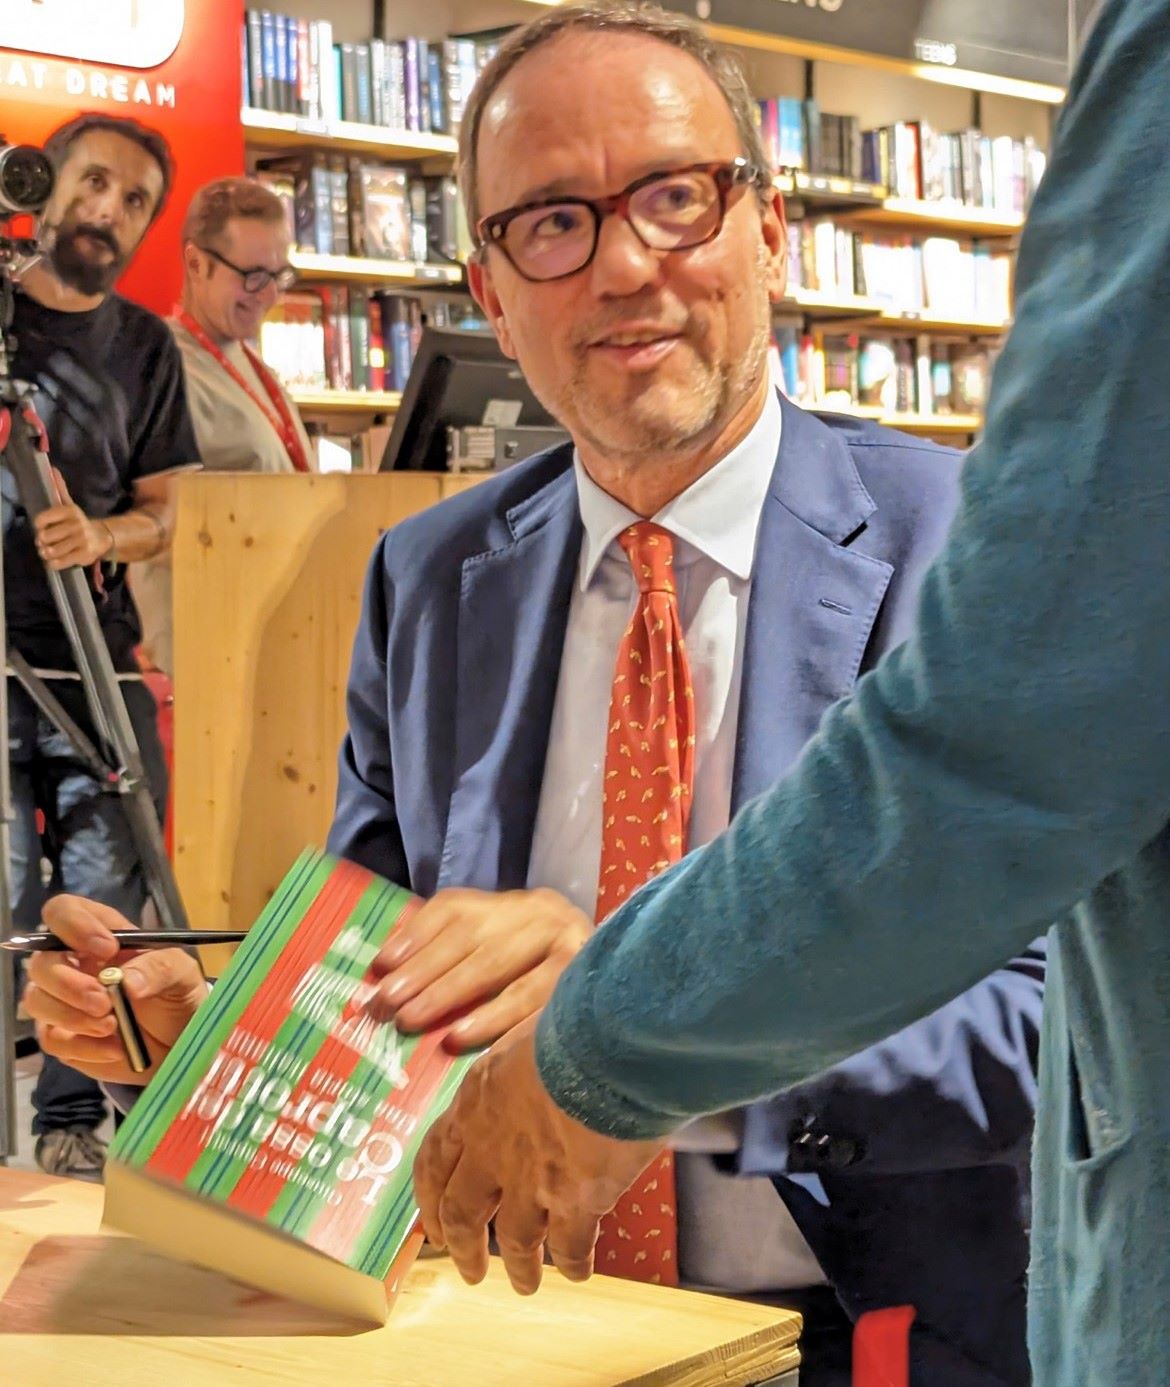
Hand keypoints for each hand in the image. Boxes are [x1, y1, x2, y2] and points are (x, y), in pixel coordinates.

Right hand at [21, 895, 209, 1085]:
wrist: (178, 1041)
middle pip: (41, 962)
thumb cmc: (176, 995)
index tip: (106, 949)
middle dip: (69, 984)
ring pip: (36, 1000)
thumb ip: (159, 968)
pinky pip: (51, 1040)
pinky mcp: (62, 1037)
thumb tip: (127, 982)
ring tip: (111, 1026)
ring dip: (72, 1015)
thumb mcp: (182, 973)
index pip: (63, 911)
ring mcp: (62, 1001)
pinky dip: (83, 1046)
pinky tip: (113, 1048)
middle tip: (104, 1001)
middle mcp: (73, 964)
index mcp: (99, 935)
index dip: (74, 925)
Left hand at [33, 468, 112, 568]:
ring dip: (47, 552)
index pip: (41, 519)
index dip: (39, 526)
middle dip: (42, 541)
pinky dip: (53, 563)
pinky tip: (55, 560)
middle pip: (46, 536)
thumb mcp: (69, 505)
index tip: (43, 527)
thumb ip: (60, 489)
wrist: (103, 538)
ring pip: (52, 550)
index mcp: (70, 511)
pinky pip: (60, 562)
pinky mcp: (83, 555)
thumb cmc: (78, 523)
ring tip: (48, 551)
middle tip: (44, 542)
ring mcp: (81, 541)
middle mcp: (76, 525)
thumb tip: (53, 470)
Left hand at [368, 887, 591, 1050]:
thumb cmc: (527, 970)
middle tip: (389, 1007)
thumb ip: (441, 947)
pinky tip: (464, 1037)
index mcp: (509, 902)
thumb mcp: (487, 944)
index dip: (415, 937)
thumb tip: (385, 967)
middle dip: (428, 975)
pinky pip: (534, 1005)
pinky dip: (497, 1022)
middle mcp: (540, 914)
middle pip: (476, 942)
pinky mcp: (581, 983)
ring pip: (504, 970)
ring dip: (457, 999)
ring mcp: (566, 945)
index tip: (379, 969)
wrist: (613, 976)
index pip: (455, 911)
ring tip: (418, 1024)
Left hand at [413, 1013, 664, 1292]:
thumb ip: (520, 1066)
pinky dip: (572, 1262)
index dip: (431, 1194)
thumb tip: (531, 1067)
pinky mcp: (574, 1200)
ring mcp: (530, 1180)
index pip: (436, 1157)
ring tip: (525, 1283)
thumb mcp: (529, 1035)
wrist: (611, 1043)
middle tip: (466, 1267)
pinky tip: (578, 1271)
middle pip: (462, 1211)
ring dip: (519, 1265)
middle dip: (462, 1244)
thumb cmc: (575, 1022)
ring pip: (514, 1238)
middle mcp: (492, 1147)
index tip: (430, 1220)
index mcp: (476, 1102)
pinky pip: (569, 1245)